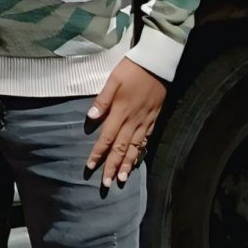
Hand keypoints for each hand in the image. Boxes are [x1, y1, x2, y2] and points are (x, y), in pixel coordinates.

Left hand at [86, 59, 166, 186]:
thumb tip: (90, 118)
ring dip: (127, 164)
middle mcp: (133, 121)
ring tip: (121, 179)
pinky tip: (137, 159)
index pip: (107, 138)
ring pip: (134, 148)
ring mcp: (145, 121)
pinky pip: (146, 139)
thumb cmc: (131, 69)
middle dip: (112, 167)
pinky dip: (140, 151)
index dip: (98, 153)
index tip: (90, 167)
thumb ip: (102, 100)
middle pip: (121, 148)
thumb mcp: (113, 80)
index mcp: (120, 112)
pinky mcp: (153, 118)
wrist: (157, 64)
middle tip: (106, 184)